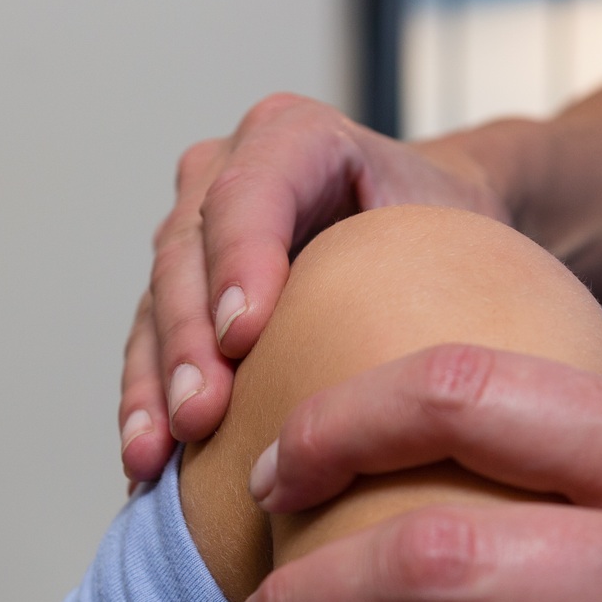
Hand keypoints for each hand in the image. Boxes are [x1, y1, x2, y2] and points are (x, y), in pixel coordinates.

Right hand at [120, 94, 510, 481]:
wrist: (433, 234)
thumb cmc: (448, 227)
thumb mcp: (455, 227)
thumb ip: (428, 263)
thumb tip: (416, 366)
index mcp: (294, 137)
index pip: (249, 192)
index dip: (238, 262)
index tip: (244, 338)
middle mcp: (225, 175)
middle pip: (185, 254)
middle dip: (188, 342)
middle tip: (199, 415)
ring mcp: (193, 236)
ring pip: (154, 308)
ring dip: (154, 386)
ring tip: (154, 454)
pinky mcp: (177, 297)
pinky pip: (149, 350)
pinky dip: (146, 407)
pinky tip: (147, 464)